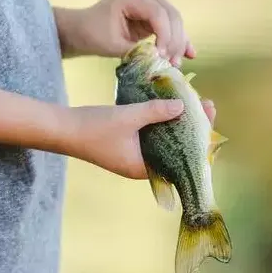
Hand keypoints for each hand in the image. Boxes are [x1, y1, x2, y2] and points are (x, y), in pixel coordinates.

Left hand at [55, 0, 194, 66]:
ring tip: (177, 63)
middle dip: (175, 41)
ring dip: (179, 42)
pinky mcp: (153, 15)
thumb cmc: (93, 34)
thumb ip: (138, 50)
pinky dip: (178, 40)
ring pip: (175, 21)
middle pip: (172, 15)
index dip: (165, 35)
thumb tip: (160, 59)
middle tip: (173, 63)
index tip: (162, 56)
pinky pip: (170, 26)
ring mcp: (151, 2)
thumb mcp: (113, 44)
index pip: (158, 13)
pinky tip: (190, 53)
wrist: (82, 30)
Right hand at [66, 98, 215, 179]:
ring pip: (164, 141)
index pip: (181, 160)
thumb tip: (182, 105)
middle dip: (192, 129)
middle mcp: (142, 166)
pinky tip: (169, 107)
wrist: (62, 129)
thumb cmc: (93, 128)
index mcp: (144, 169)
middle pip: (176, 150)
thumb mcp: (128, 117)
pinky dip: (162, 123)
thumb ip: (155, 111)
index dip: (199, 142)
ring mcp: (133, 156)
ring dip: (178, 124)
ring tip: (193, 103)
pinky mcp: (127, 145)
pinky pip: (152, 136)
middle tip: (205, 105)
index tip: (209, 119)